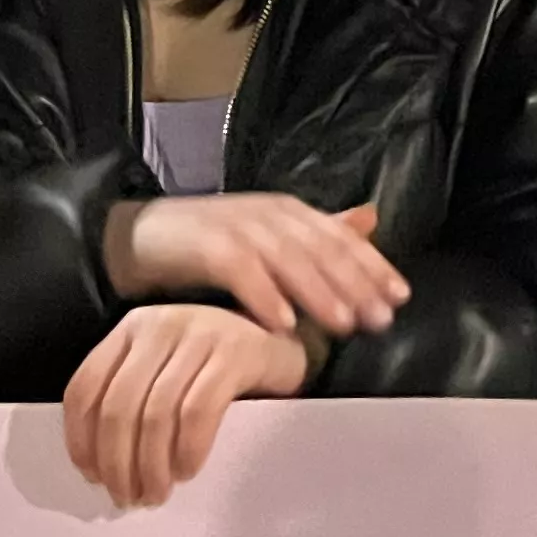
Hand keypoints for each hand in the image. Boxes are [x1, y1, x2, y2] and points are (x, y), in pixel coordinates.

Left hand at [63, 304, 308, 509]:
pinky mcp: (237, 350)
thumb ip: (133, 397)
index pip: (85, 387)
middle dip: (118, 462)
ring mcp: (201, 333)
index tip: (92, 477)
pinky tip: (188, 470)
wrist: (284, 342)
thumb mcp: (165, 370)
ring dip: (151, 465)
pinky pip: (198, 411)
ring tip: (156, 493)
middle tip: (127, 498)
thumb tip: (101, 465)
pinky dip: (188, 449)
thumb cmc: (216, 368)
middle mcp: (161, 324)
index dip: (81, 439)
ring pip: (156, 413)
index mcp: (132, 328)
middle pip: (119, 405)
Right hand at [102, 193, 405, 339]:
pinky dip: (263, 294)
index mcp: (289, 213)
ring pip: (288, 258)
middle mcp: (269, 214)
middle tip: (381, 318)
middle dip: (355, 284)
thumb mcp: (269, 237)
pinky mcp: (203, 244)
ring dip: (318, 292)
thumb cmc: (208, 245)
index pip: (340, 239)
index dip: (373, 266)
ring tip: (342, 323)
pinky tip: (282, 322)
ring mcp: (236, 226)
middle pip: (321, 248)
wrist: (136, 238)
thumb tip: (371, 219)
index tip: (400, 298)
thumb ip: (316, 234)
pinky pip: (240, 270)